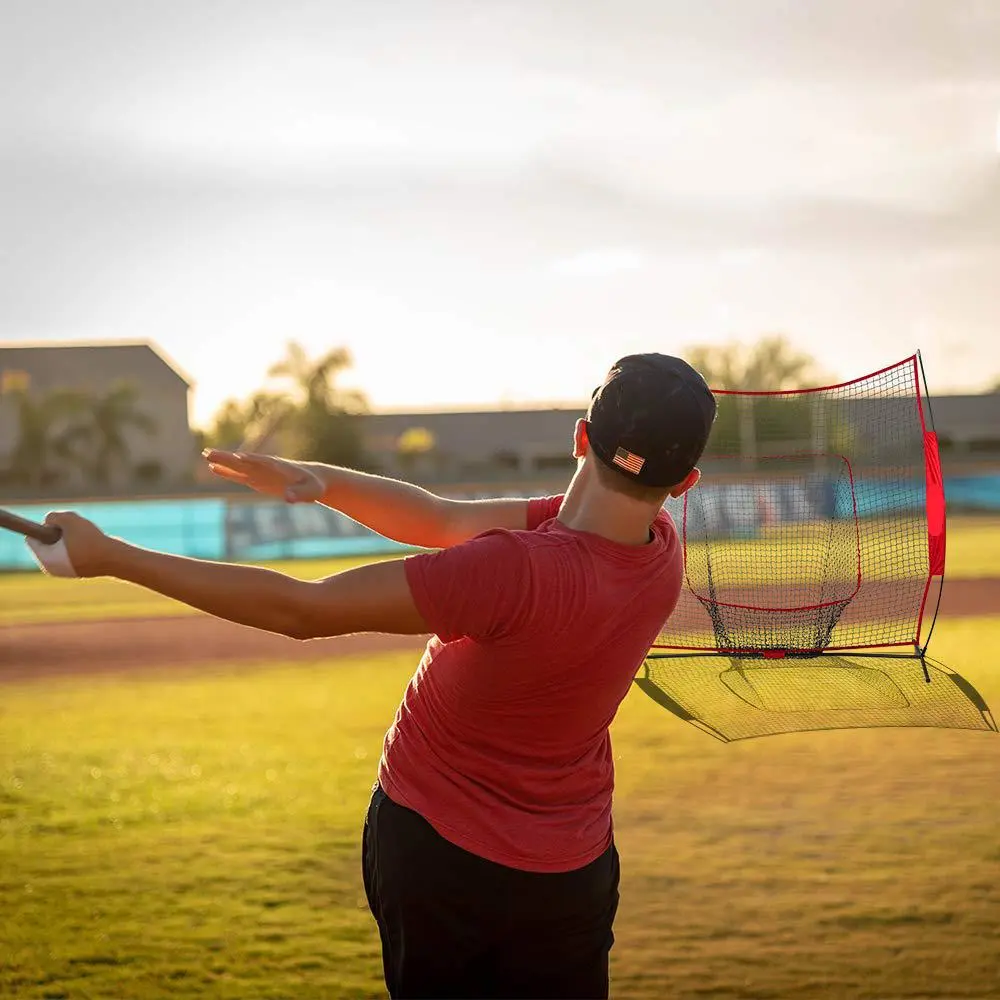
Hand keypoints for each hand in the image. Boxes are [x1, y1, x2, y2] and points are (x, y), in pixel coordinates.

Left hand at [42, 511, 120, 577]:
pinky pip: (70, 555)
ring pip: (58, 549)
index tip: (61, 525)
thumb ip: (53, 516)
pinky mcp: (76, 573)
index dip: (44, 527)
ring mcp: (64, 572)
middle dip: (57, 534)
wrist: (116, 559)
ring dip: (69, 540)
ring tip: (85, 537)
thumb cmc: (91, 540)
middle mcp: (51, 569)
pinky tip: (90, 545)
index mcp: (45, 559)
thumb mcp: (69, 519)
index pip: (31, 539)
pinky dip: (78, 548)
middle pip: (45, 543)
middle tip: (75, 531)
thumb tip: (49, 522)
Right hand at [202, 450, 324, 502]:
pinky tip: (215, 469)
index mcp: (279, 467)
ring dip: (223, 462)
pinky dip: (227, 472)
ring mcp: (260, 473)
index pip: (262, 462)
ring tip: (205, 456)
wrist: (314, 480)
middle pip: (244, 461)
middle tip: (208, 453)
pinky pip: (239, 475)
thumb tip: (288, 499)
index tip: (237, 457)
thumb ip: (300, 494)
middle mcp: (266, 467)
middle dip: (228, 458)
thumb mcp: (311, 491)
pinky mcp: (258, 480)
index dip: (250, 460)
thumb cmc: (314, 485)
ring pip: (238, 467)